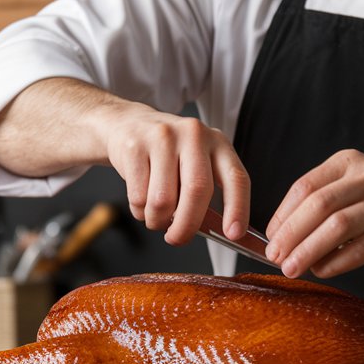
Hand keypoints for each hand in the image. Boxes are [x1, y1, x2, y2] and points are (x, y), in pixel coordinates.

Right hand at [101, 104, 250, 245]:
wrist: (126, 124)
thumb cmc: (166, 154)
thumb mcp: (195, 163)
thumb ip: (206, 193)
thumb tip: (214, 232)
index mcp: (217, 142)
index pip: (236, 178)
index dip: (238, 209)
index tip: (233, 234)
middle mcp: (194, 135)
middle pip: (197, 191)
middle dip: (186, 226)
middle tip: (177, 238)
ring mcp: (163, 138)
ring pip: (163, 200)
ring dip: (157, 220)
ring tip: (156, 216)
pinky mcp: (135, 147)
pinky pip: (138, 197)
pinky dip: (139, 211)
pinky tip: (141, 201)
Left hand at [264, 149, 363, 277]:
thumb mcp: (356, 188)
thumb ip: (323, 205)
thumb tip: (281, 237)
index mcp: (349, 163)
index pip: (305, 187)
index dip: (282, 215)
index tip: (268, 239)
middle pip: (318, 205)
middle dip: (291, 234)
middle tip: (274, 257)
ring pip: (338, 227)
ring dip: (309, 250)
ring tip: (291, 269)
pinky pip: (361, 249)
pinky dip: (337, 262)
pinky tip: (322, 271)